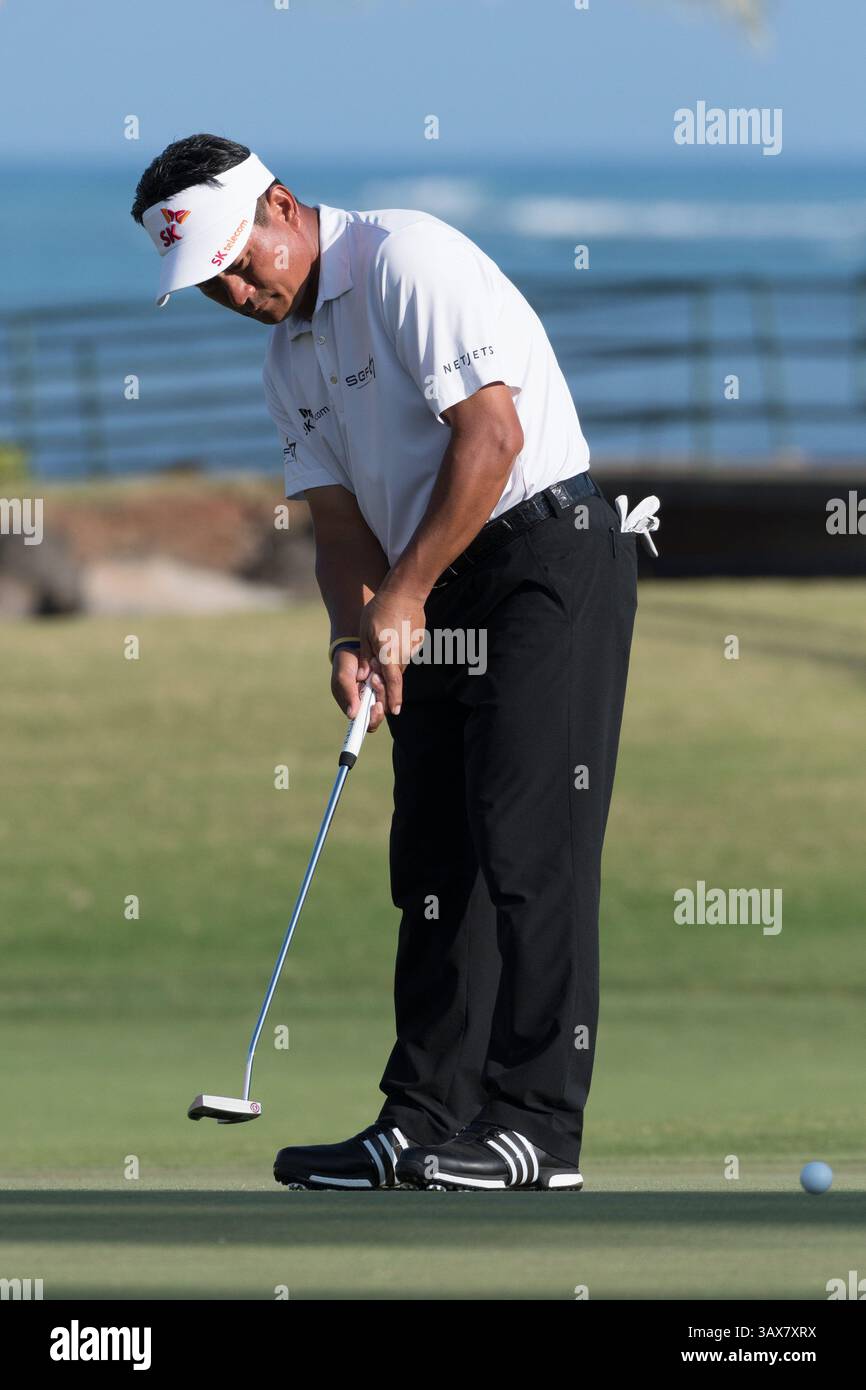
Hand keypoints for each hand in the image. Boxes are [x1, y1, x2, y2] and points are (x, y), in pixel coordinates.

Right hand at [331, 647, 386, 732]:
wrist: (353, 647)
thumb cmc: (344, 664)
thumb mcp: (343, 677)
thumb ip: (347, 694)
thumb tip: (352, 715)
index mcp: (354, 707)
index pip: (367, 723)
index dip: (373, 718)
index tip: (376, 705)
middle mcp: (368, 703)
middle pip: (381, 711)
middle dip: (380, 695)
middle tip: (374, 678)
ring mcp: (377, 693)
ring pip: (387, 698)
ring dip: (383, 685)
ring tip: (374, 669)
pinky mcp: (386, 683)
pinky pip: (391, 686)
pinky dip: (387, 677)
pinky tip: (378, 666)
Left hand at [357, 586, 426, 715]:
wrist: (405, 591)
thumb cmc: (380, 609)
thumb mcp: (365, 632)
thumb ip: (365, 656)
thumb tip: (363, 676)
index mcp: (389, 654)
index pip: (392, 683)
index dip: (393, 698)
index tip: (394, 711)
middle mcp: (403, 655)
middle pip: (394, 677)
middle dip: (385, 682)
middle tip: (375, 680)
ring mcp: (412, 648)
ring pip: (399, 665)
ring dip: (390, 664)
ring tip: (381, 644)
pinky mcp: (417, 642)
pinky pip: (405, 654)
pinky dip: (397, 652)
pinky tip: (392, 635)